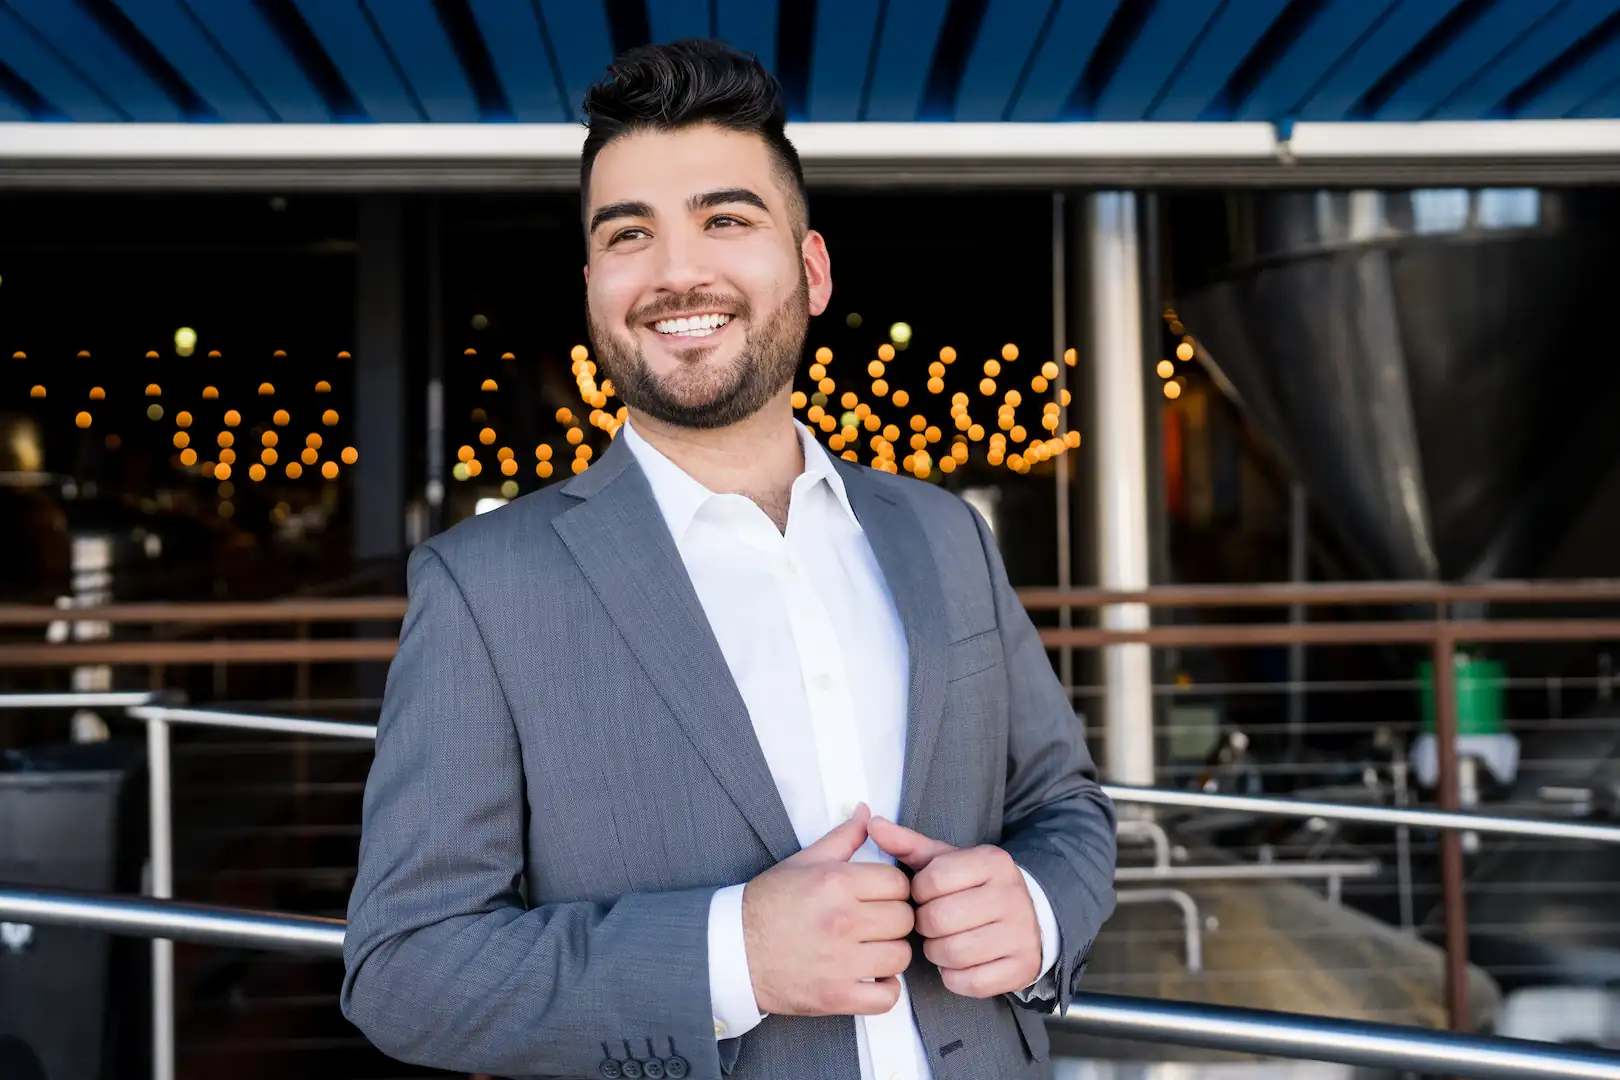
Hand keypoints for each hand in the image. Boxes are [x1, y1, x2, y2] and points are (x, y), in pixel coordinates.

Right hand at [741, 804, 914, 1016]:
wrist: (731, 950)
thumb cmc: (766, 906)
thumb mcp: (802, 862)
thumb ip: (842, 837)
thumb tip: (865, 813)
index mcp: (836, 883)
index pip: (898, 883)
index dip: (893, 889)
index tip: (880, 896)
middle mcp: (841, 921)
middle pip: (904, 919)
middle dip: (893, 919)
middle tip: (876, 922)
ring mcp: (840, 962)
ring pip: (900, 956)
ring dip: (890, 953)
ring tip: (872, 949)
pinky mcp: (836, 996)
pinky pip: (886, 997)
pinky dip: (884, 990)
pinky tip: (870, 977)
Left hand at [867, 816, 1041, 998]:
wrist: (1029, 916)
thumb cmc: (974, 888)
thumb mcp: (945, 861)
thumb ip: (908, 843)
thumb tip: (874, 823)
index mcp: (992, 861)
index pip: (933, 879)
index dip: (918, 893)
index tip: (924, 896)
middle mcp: (1011, 895)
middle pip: (939, 919)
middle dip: (925, 925)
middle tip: (931, 923)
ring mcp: (1021, 933)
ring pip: (953, 953)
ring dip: (937, 952)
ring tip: (942, 941)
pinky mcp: (1023, 967)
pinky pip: (970, 981)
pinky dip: (954, 977)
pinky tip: (958, 963)